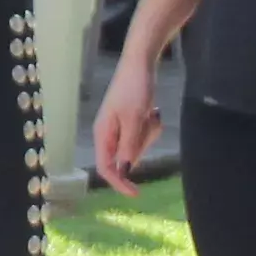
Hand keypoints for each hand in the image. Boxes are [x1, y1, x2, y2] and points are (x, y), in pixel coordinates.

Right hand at [90, 52, 160, 196]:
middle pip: (125, 157)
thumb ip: (129, 146)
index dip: (119, 183)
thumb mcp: (135, 119)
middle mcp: (109, 133)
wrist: (141, 62)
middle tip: (150, 122)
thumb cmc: (134, 89)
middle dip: (142, 145)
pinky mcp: (131, 121)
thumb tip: (124, 171)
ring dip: (149, 134)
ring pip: (137, 147)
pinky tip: (152, 110)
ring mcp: (120, 127)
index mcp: (103, 133)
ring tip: (151, 113)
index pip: (106, 168)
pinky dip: (151, 126)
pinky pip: (143, 135)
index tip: (137, 193)